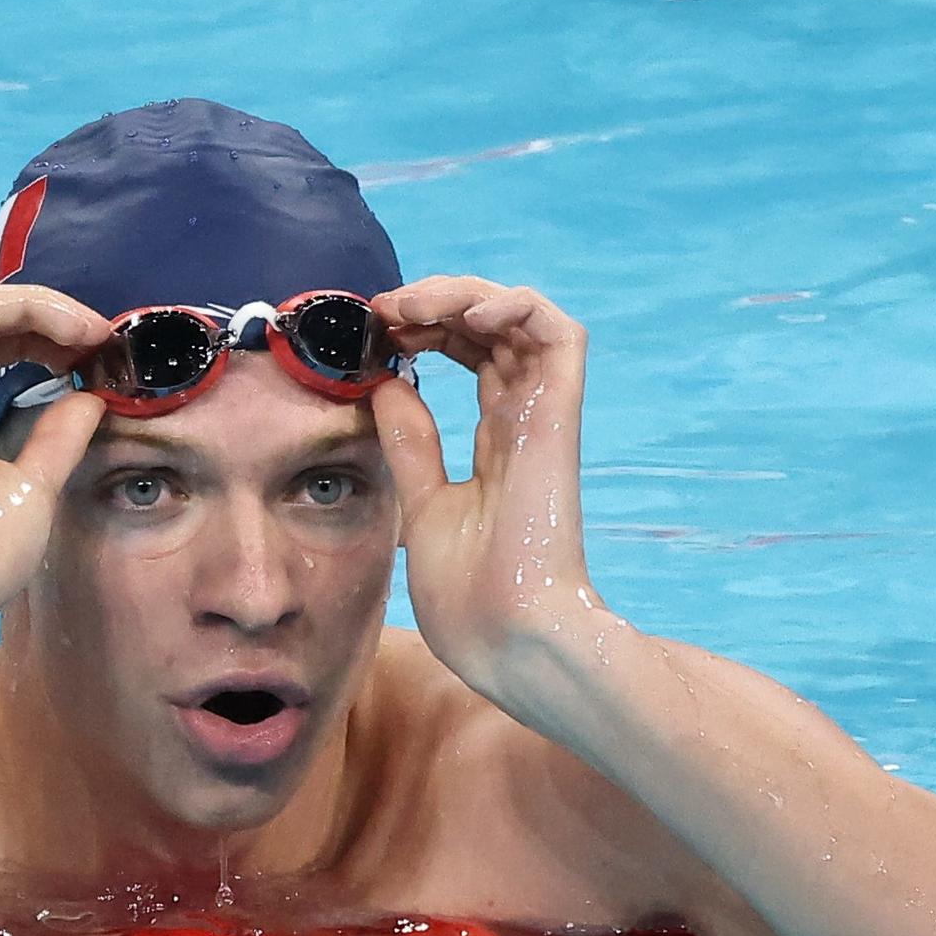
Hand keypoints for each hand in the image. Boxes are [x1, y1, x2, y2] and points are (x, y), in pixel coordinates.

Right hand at [0, 284, 111, 635]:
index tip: (86, 361)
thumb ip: (56, 439)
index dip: (32, 343)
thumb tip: (88, 399)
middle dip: (36, 319)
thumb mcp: (31, 488)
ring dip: (36, 307)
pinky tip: (74, 333)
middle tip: (93, 342)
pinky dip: (30, 308)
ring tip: (88, 332)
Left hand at [368, 277, 603, 691]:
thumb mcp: (420, 505)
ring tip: (413, 308)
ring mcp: (542, 416)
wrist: (509, 641)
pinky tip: (464, 316)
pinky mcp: (557, 420)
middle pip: (493, 327)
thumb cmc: (471, 597)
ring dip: (466, 294)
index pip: (471, 355)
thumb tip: (385, 386)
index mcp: (496, 440)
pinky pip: (559, 335)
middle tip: (385, 312)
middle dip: (436, 302)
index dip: (427, 328)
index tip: (376, 331)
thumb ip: (410, 444)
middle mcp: (523, 419)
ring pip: (522, 317)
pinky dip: (514, 306)